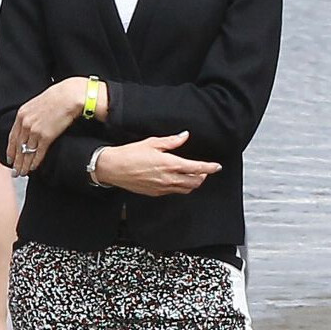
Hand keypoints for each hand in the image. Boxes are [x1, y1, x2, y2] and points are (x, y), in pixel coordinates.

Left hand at [7, 78, 86, 175]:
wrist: (68, 96)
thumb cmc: (57, 97)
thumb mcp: (37, 104)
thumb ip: (30, 115)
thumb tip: (30, 124)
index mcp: (21, 114)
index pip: (12, 137)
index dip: (11, 150)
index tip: (10, 159)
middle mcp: (25, 123)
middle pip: (18, 147)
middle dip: (16, 161)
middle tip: (15, 171)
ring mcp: (35, 130)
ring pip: (26, 152)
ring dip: (24, 164)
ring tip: (23, 173)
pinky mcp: (46, 136)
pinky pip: (38, 153)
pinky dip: (35, 162)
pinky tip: (33, 168)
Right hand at [92, 131, 220, 195]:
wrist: (113, 168)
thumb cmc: (130, 154)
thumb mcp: (152, 143)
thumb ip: (171, 141)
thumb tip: (184, 136)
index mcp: (170, 164)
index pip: (197, 168)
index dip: (209, 168)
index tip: (217, 166)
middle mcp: (168, 178)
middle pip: (195, 181)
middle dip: (203, 176)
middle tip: (205, 170)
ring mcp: (163, 187)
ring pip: (186, 189)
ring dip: (193, 183)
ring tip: (194, 175)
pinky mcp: (156, 193)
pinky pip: (174, 191)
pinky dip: (181, 187)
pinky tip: (178, 180)